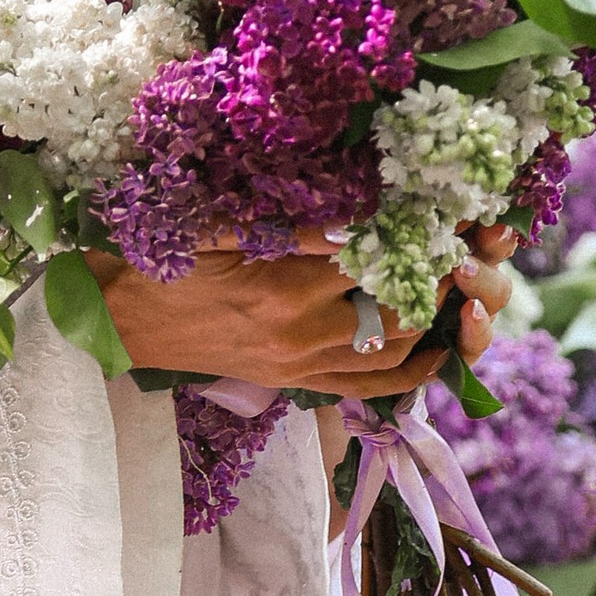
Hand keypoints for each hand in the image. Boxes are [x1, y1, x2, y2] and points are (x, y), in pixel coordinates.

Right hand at [90, 226, 516, 402]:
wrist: (116, 321)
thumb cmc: (161, 260)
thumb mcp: (220, 226)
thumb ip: (294, 225)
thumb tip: (365, 218)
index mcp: (285, 288)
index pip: (382, 259)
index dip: (428, 234)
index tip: (460, 207)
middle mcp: (303, 335)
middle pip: (404, 309)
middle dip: (448, 277)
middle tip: (479, 243)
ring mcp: (302, 366)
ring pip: (397, 349)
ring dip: (439, 318)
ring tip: (465, 282)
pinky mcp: (295, 384)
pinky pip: (369, 388)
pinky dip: (413, 371)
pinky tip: (441, 347)